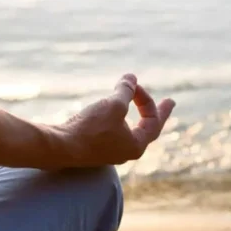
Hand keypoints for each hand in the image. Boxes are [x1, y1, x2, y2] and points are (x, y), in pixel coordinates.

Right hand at [56, 74, 175, 165]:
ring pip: (128, 131)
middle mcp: (125, 152)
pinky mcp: (93, 149)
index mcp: (136, 146)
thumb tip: (131, 78)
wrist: (60, 147)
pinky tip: (112, 114)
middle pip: (146, 130)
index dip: (148, 100)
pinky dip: (117, 119)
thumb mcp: (113, 104)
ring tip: (139, 107)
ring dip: (134, 115)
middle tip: (169, 103)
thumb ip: (126, 91)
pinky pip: (112, 132)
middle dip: (155, 113)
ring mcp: (109, 152)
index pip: (153, 122)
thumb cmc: (91, 128)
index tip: (135, 85)